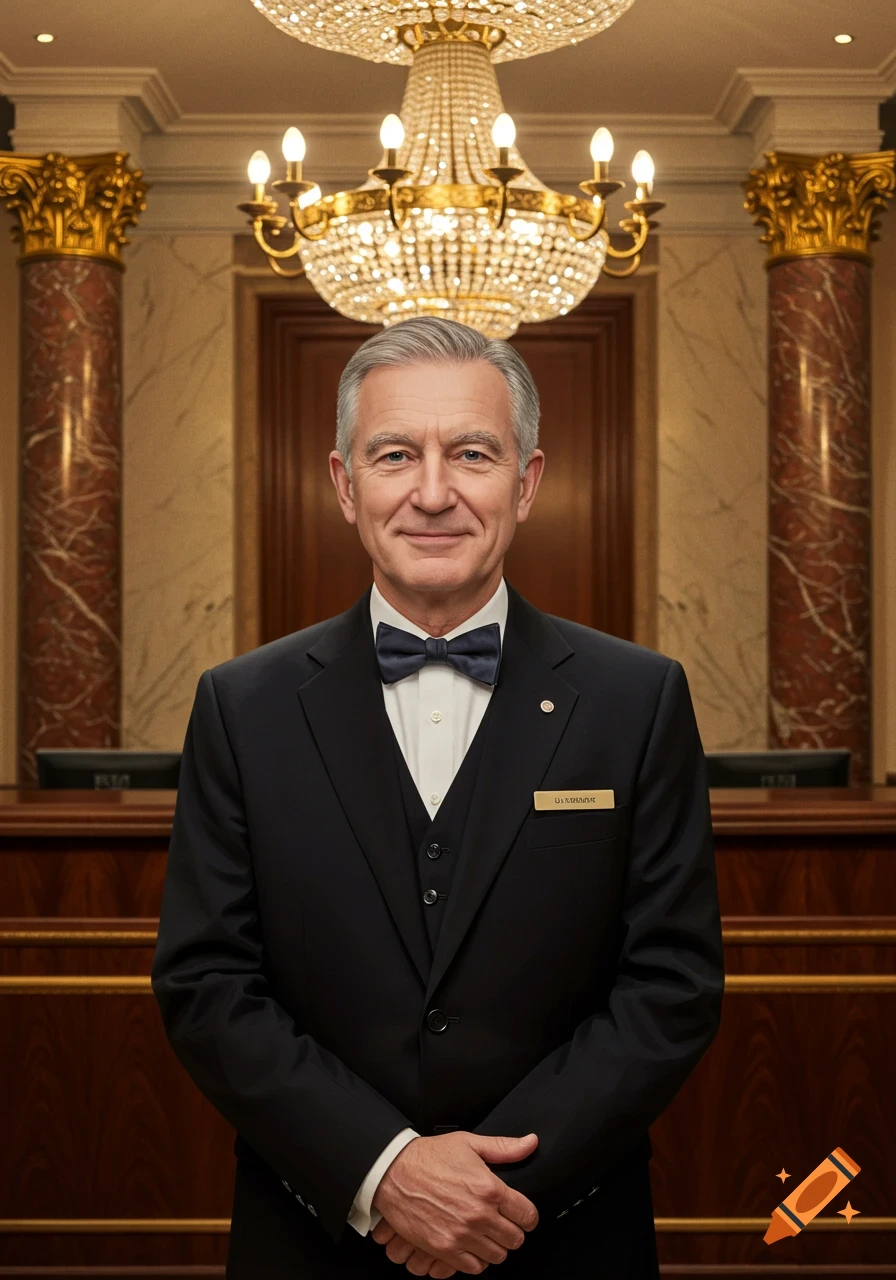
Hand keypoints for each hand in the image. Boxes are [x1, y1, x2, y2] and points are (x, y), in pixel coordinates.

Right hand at [371, 1130, 538, 1274]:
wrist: (393, 1172)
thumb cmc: (429, 1156)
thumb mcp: (469, 1143)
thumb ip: (504, 1147)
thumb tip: (531, 1143)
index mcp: (490, 1189)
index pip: (527, 1215)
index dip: (528, 1215)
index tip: (522, 1214)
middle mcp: (479, 1215)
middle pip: (515, 1239)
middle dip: (513, 1231)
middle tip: (503, 1223)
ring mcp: (461, 1235)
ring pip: (497, 1256)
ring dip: (495, 1246)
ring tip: (487, 1234)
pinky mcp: (443, 1249)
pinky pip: (473, 1267)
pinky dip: (476, 1259)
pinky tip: (472, 1245)